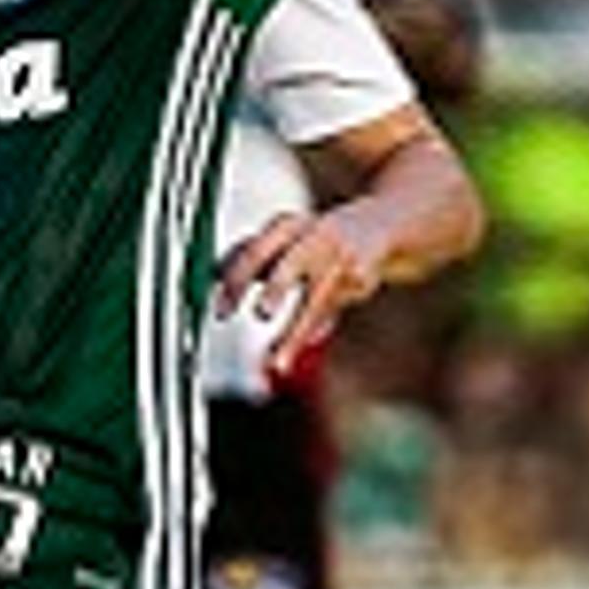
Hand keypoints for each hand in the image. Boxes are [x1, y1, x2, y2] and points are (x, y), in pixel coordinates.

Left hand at [215, 204, 394, 382]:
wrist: (379, 224)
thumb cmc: (313, 237)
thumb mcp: (279, 239)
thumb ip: (245, 257)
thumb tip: (208, 274)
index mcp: (287, 226)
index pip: (255, 251)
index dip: (236, 281)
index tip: (220, 311)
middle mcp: (315, 238)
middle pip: (292, 264)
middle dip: (278, 287)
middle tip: (262, 313)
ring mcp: (341, 260)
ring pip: (316, 302)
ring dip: (296, 334)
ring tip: (277, 363)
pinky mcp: (360, 282)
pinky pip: (329, 313)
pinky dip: (314, 331)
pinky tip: (301, 345)